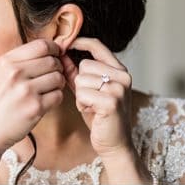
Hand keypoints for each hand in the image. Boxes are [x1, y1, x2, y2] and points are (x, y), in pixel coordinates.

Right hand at [0, 39, 65, 150]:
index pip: (42, 45)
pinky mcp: (35, 107)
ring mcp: (25, 91)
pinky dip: (55, 99)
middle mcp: (15, 74)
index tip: (54, 57)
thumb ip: (20, 61)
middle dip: (56, 70)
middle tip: (49, 79)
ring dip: (56, 85)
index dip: (54, 50)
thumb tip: (51, 49)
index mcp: (6, 62)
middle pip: (53, 61)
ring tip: (45, 92)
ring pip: (58, 78)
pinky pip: (58, 95)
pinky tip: (43, 104)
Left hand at [62, 38, 136, 162]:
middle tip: (89, 99)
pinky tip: (91, 111)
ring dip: (80, 95)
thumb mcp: (88, 91)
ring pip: (81, 79)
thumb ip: (76, 74)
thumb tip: (61, 56)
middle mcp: (123, 75)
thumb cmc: (100, 117)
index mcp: (119, 70)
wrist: (114, 142)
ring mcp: (119, 87)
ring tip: (91, 106)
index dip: (80, 42)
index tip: (65, 43)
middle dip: (79, 83)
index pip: (98, 46)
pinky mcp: (111, 101)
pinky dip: (82, 104)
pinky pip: (82, 94)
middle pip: (85, 65)